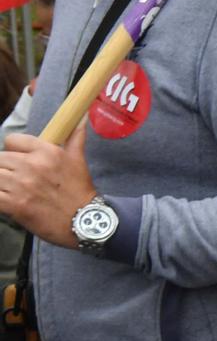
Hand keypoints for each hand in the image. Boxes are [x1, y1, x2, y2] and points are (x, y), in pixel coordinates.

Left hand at [0, 127, 94, 247]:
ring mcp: (21, 185)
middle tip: (16, 180)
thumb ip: (75, 137)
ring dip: (1, 184)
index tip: (19, 162)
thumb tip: (81, 118)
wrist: (85, 222)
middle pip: (0, 159)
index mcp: (46, 152)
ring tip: (11, 191)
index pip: (11, 140)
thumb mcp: (78, 161)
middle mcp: (32, 165)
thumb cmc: (80, 191)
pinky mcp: (14, 204)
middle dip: (5, 169)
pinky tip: (7, 201)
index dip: (13, 151)